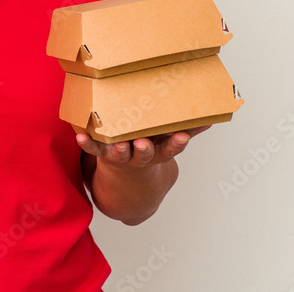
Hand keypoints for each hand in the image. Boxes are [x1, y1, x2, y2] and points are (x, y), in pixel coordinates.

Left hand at [77, 125, 210, 169]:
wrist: (129, 178)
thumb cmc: (152, 147)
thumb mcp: (170, 140)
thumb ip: (188, 129)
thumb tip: (213, 115)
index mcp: (159, 151)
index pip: (171, 147)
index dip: (176, 143)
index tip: (181, 137)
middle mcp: (141, 155)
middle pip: (145, 154)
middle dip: (145, 149)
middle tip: (144, 143)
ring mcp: (122, 155)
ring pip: (120, 154)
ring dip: (117, 149)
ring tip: (116, 144)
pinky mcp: (103, 152)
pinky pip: (94, 149)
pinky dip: (87, 144)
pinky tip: (79, 136)